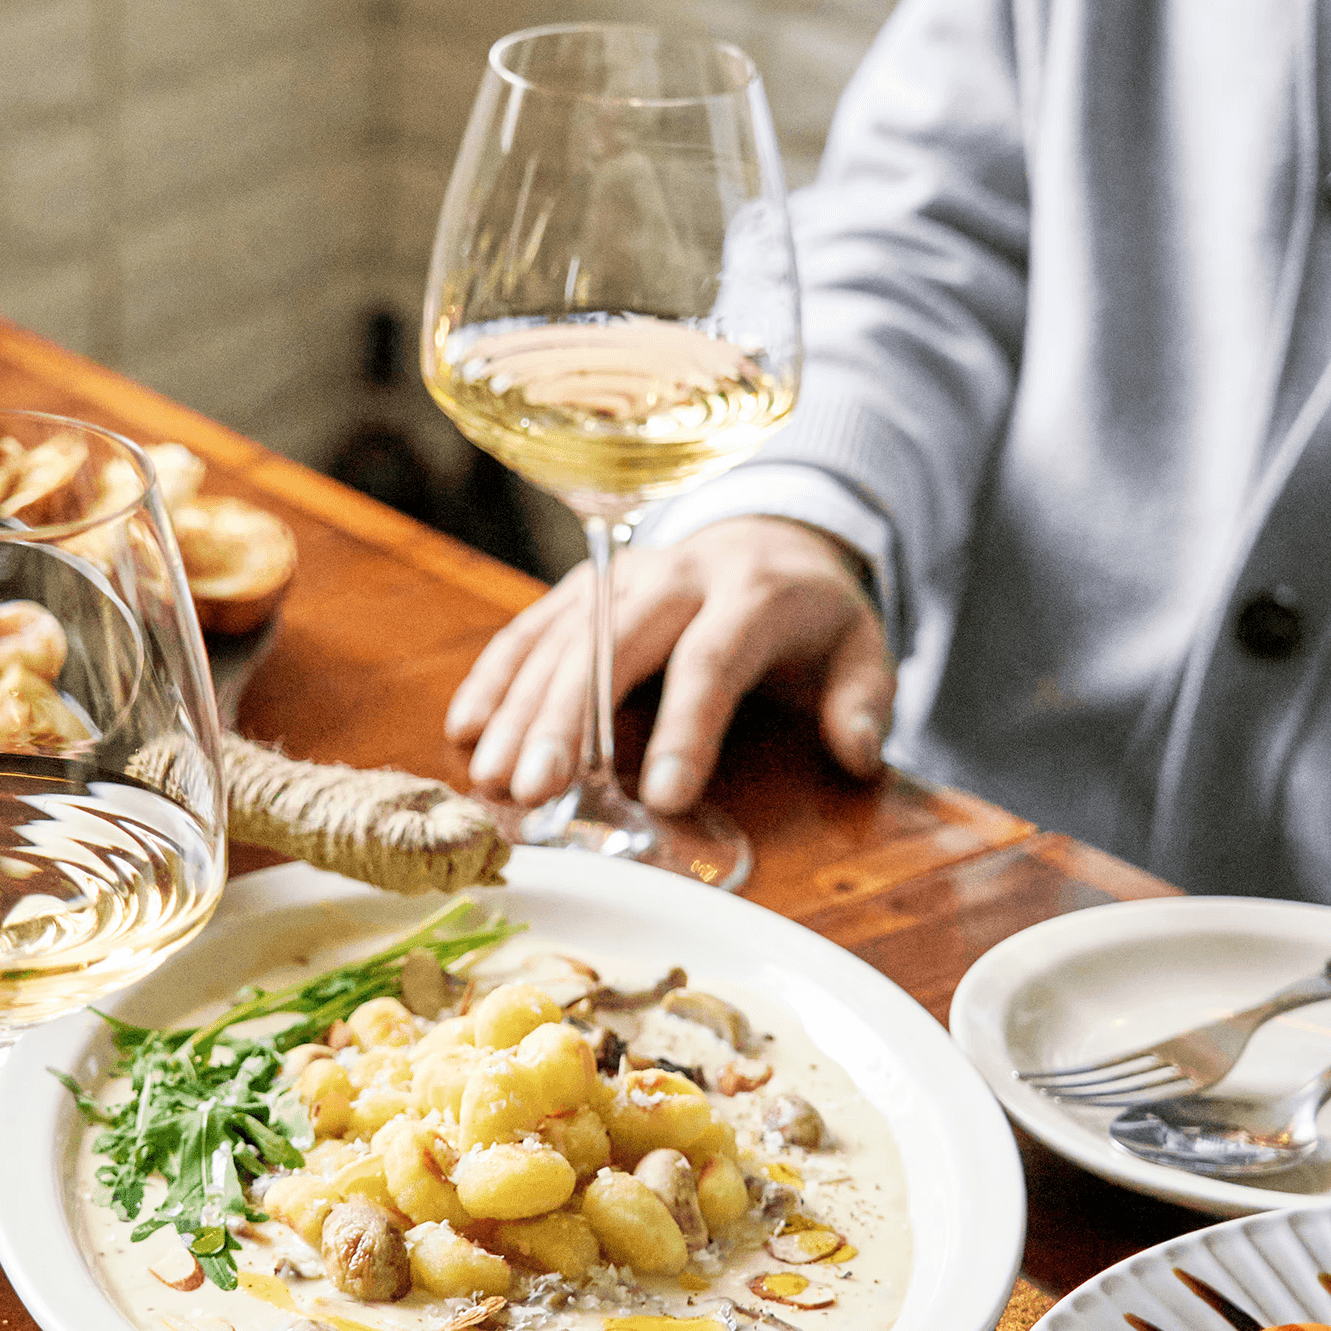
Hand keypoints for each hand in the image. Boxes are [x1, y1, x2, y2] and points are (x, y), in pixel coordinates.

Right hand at [446, 517, 893, 813]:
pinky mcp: (583, 585)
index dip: (687, 729)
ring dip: (519, 708)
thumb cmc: (807, 616)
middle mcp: (678, 574)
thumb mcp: (861, 648)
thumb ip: (863, 700)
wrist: (770, 533)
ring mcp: (622, 574)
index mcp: (751, 592)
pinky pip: (531, 625)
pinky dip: (495, 675)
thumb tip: (858, 753)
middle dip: (569, 719)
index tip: (664, 797)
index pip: (711, 661)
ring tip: (492, 777)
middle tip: (535, 789)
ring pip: (562, 637)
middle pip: (614, 644)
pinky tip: (466, 727)